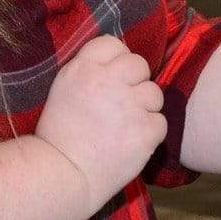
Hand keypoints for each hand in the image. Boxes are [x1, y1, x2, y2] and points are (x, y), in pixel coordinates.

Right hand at [35, 36, 165, 210]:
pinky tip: (131, 143)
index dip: (116, 60)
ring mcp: (129, 105)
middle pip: (139, 64)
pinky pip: (160, 122)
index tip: (112, 79)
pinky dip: (150, 134)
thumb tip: (118, 60)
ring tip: (126, 126)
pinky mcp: (145, 130)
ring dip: (145, 108)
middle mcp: (107, 81)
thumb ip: (89, 72)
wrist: (63, 175)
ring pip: (154, 93)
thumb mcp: (63, 91)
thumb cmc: (60, 137)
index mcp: (82, 69)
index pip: (113, 44)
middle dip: (134, 82)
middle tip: (121, 105)